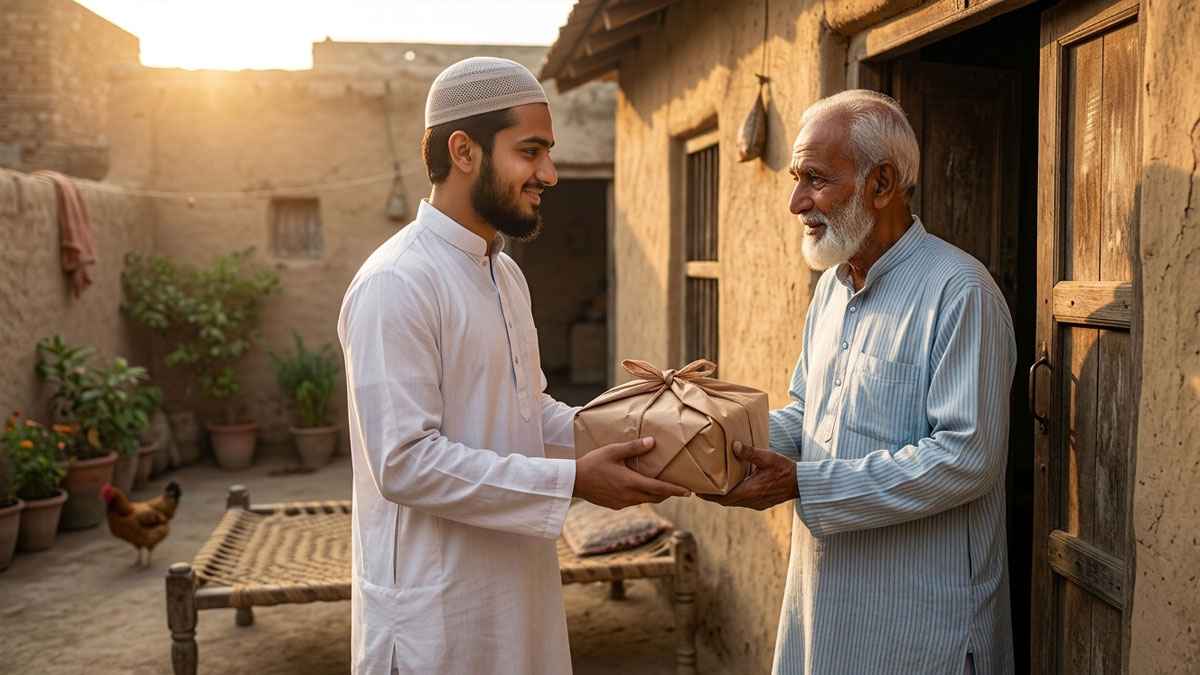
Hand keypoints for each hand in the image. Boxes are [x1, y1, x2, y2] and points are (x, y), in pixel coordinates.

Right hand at [574, 437, 690, 508]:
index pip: (659, 489)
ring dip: (654, 495)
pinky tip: (638, 488)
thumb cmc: (593, 463)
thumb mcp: (613, 451)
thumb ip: (634, 448)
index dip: (675, 490)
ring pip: (645, 501)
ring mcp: (622, 503)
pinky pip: (634, 502)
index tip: (689, 492)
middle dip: (668, 493)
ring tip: (660, 487)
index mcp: (631, 482)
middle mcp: (629, 496)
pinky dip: (641, 496)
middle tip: (679, 488)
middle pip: (655, 497)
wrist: (573, 481)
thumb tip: (653, 442)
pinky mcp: (615, 505)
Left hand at [701, 441, 797, 509]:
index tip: (696, 491)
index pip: (723, 498)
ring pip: (734, 502)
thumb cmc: (785, 469)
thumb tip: (733, 445)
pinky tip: (731, 486)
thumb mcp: (768, 457)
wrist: (802, 483)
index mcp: (749, 492)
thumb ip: (749, 452)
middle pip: (725, 501)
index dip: (709, 496)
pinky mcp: (761, 503)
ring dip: (722, 496)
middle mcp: (751, 501)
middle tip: (699, 488)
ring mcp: (756, 504)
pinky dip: (733, 495)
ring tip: (712, 486)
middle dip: (712, 496)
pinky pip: (742, 501)